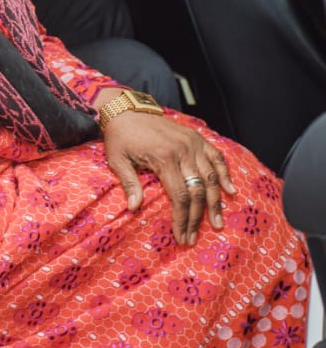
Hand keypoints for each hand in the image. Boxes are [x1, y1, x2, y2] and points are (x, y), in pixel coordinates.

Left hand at [101, 109, 235, 245]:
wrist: (127, 110)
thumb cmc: (120, 137)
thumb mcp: (117, 160)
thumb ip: (129, 183)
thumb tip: (134, 208)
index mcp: (163, 158)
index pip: (179, 196)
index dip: (182, 219)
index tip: (182, 236)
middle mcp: (182, 151)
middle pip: (197, 191)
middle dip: (198, 217)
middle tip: (195, 237)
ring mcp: (193, 143)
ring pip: (211, 177)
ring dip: (216, 202)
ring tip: (218, 222)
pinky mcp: (197, 138)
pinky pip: (216, 157)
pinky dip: (225, 174)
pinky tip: (231, 191)